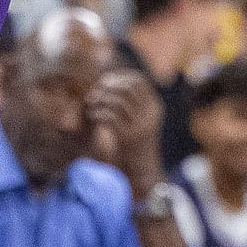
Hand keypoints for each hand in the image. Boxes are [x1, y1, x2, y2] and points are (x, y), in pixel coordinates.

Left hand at [85, 68, 164, 188]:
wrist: (144, 169)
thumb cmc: (138, 141)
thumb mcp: (142, 119)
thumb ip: (133, 102)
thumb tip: (112, 81)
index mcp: (155, 106)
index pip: (139, 80)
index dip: (120, 77)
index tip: (106, 81)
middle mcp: (150, 114)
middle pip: (127, 88)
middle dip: (108, 86)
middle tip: (95, 92)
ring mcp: (140, 125)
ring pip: (116, 101)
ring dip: (100, 99)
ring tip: (91, 104)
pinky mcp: (127, 137)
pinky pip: (109, 116)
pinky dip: (98, 113)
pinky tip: (93, 116)